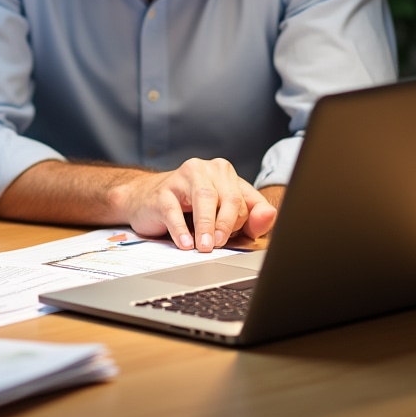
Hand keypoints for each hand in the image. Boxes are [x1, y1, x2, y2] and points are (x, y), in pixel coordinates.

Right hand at [116, 158, 275, 251]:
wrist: (145, 200)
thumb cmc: (189, 210)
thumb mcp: (223, 217)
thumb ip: (250, 220)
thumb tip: (270, 215)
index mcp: (224, 173)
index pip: (245, 199)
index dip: (246, 222)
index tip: (243, 239)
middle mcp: (205, 169)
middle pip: (226, 196)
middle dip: (227, 224)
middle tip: (220, 245)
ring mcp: (181, 177)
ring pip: (203, 198)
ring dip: (207, 225)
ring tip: (206, 247)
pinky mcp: (161, 192)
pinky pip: (174, 211)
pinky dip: (181, 230)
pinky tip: (185, 243)